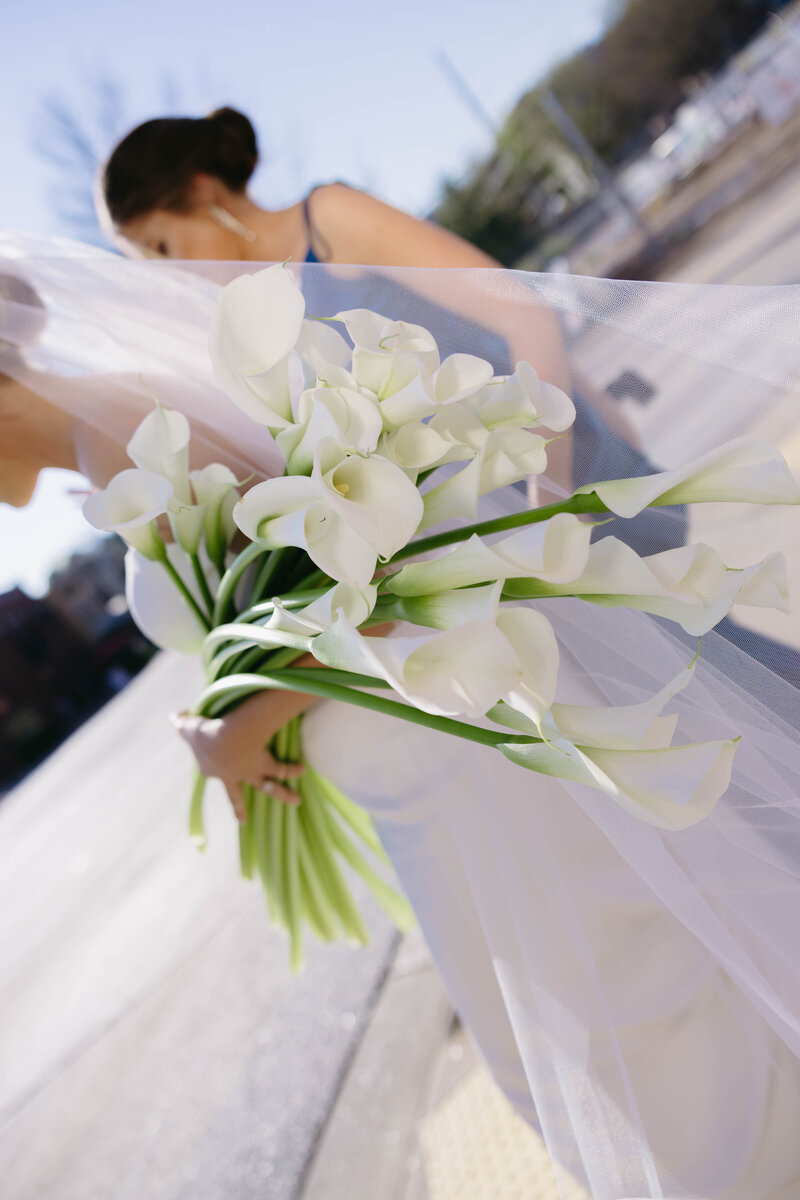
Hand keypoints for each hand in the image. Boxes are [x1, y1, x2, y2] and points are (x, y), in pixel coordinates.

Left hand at [170, 688, 314, 820]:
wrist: (223, 740)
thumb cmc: (204, 733)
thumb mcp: (188, 727)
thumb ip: (181, 722)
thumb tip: (174, 716)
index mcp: (210, 769)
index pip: (211, 772)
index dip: (211, 768)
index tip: (212, 766)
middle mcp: (230, 776)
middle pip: (235, 795)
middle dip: (239, 808)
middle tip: (242, 821)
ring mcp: (248, 774)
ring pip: (267, 788)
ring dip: (283, 794)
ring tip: (296, 801)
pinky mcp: (263, 767)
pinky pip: (280, 770)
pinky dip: (291, 769)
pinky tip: (302, 768)